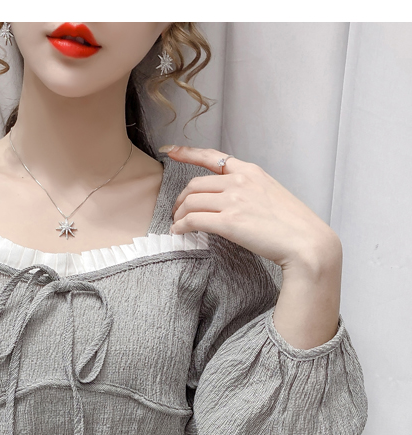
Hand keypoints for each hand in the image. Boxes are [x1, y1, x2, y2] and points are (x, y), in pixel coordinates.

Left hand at [165, 145, 341, 277]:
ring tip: (178, 225)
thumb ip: (248, 190)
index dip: (187, 152)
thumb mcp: (271, 193)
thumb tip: (229, 200)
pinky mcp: (229, 222)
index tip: (170, 150)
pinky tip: (179, 232)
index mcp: (250, 171)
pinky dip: (181, 226)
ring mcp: (234, 200)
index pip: (212, 156)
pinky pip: (193, 220)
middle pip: (195, 184)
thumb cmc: (292, 224)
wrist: (306, 242)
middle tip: (177, 212)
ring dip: (179, 214)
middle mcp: (240, 181)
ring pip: (191, 202)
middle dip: (181, 199)